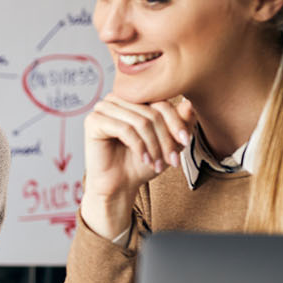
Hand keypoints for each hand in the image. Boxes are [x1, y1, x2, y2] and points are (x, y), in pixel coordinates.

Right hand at [80, 95, 194, 234]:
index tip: (186, 141)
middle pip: (152, 112)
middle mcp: (117, 98)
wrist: (120, 185)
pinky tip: (144, 159)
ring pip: (140, 121)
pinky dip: (139, 147)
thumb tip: (189, 104)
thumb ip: (180, 123)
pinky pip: (124, 129)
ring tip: (157, 163)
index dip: (176, 122)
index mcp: (133, 98)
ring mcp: (103, 108)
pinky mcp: (93, 121)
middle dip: (165, 139)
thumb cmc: (140, 163)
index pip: (161, 101)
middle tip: (172, 160)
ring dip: (153, 145)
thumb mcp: (167, 142)